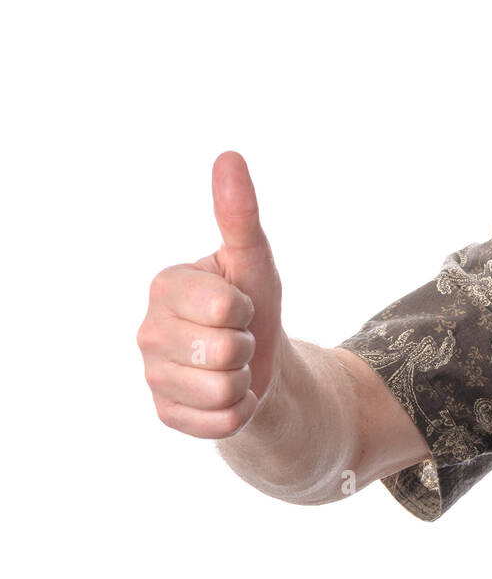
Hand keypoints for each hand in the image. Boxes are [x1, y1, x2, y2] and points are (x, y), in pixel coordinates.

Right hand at [137, 151, 285, 437]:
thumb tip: (229, 156)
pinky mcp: (167, 414)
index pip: (223, 307)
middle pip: (224, 352)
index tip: (237, 304)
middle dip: (247, 347)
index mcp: (164, 285)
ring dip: (243, 379)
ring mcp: (152, 375)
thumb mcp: (253, 260)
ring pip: (222, 390)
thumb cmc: (252, 301)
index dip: (246, 309)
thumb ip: (239, 213)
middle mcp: (146, 331)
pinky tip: (227, 393)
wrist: (258, 361)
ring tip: (233, 365)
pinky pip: (220, 422)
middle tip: (238, 337)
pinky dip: (238, 410)